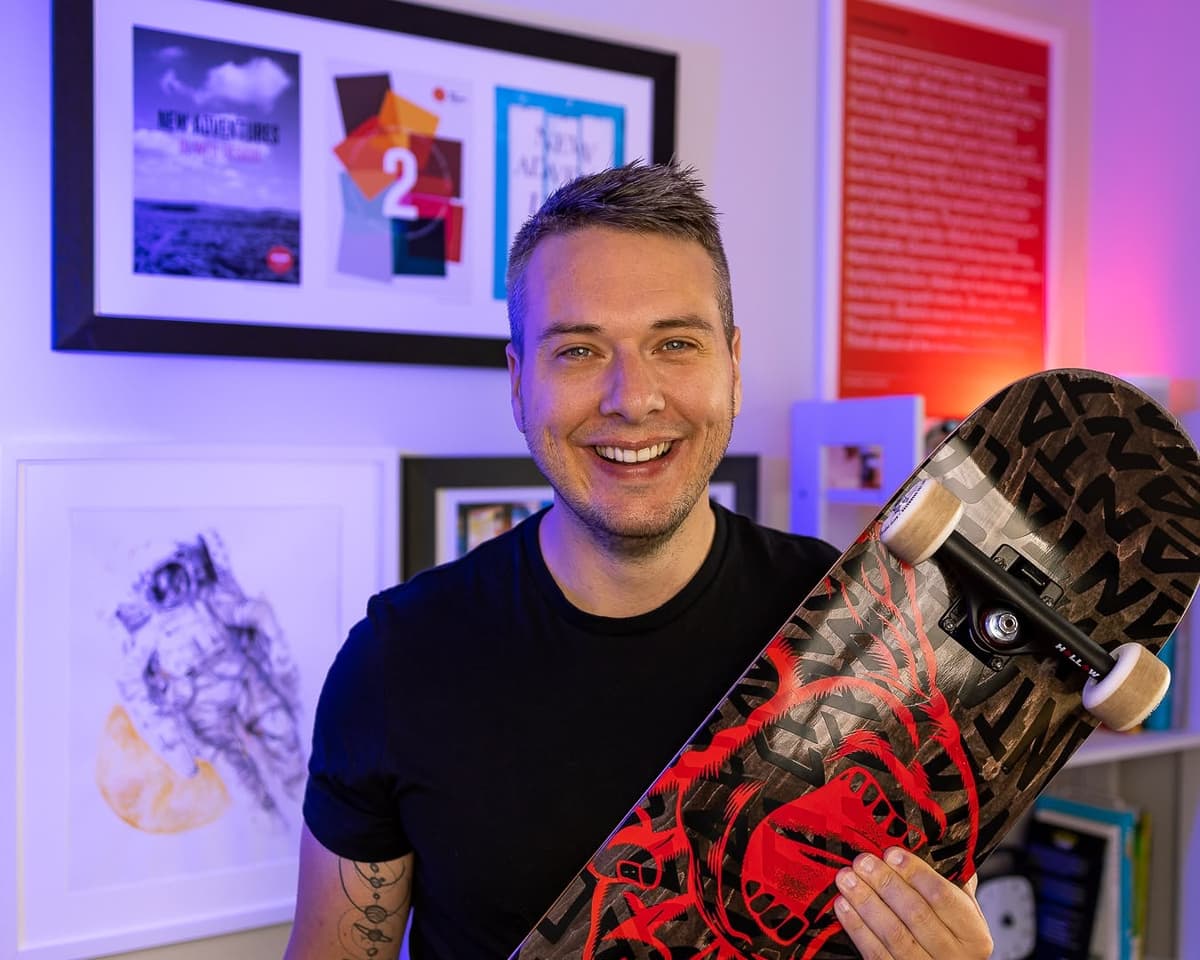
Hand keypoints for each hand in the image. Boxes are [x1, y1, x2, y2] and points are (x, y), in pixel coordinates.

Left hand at [834, 847, 992, 958]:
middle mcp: (955, 956)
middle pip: (916, 914)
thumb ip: (953, 880)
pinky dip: (857, 927)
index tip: (892, 852)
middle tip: (863, 861)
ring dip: (866, 902)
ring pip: (893, 934)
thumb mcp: (962, 909)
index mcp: (974, 934)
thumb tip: (934, 838)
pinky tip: (843, 906)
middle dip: (885, 883)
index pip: (944, 896)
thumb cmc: (950, 932)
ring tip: (847, 878)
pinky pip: (875, 953)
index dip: (916, 873)